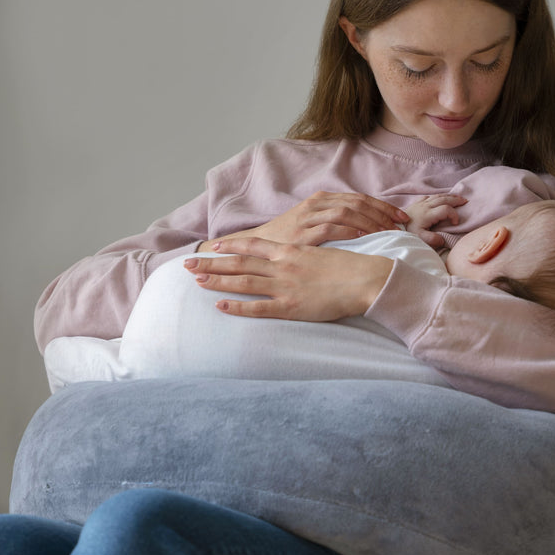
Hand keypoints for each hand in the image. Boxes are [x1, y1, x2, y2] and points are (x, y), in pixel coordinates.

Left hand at [184, 237, 393, 319]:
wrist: (365, 279)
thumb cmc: (350, 266)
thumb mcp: (322, 253)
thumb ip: (304, 255)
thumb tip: (296, 256)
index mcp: (291, 250)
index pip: (254, 246)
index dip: (231, 247)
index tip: (213, 248)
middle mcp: (282, 265)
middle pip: (240, 264)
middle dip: (213, 264)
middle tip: (188, 264)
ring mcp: (285, 286)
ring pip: (243, 283)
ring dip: (218, 281)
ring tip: (197, 281)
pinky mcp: (291, 307)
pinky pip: (258, 308)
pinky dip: (238, 307)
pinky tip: (220, 306)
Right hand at [198, 191, 409, 250]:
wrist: (255, 248)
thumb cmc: (289, 241)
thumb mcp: (313, 226)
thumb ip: (337, 223)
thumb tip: (369, 229)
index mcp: (321, 200)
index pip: (359, 199)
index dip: (383, 206)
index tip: (402, 217)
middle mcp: (315, 205)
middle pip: (357, 204)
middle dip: (382, 214)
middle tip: (400, 226)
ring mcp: (307, 218)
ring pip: (347, 213)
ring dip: (370, 222)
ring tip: (388, 233)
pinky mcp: (301, 235)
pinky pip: (331, 228)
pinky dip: (350, 231)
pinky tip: (365, 237)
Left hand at [404, 194, 466, 248]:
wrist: (393, 226)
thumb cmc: (408, 233)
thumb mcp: (420, 238)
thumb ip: (432, 239)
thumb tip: (443, 240)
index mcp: (428, 214)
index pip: (446, 209)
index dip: (453, 214)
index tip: (455, 223)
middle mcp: (425, 206)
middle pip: (444, 199)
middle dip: (455, 200)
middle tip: (465, 201)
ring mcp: (421, 203)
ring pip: (438, 196)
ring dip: (449, 196)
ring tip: (458, 197)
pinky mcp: (417, 203)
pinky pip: (430, 196)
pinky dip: (439, 195)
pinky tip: (443, 197)